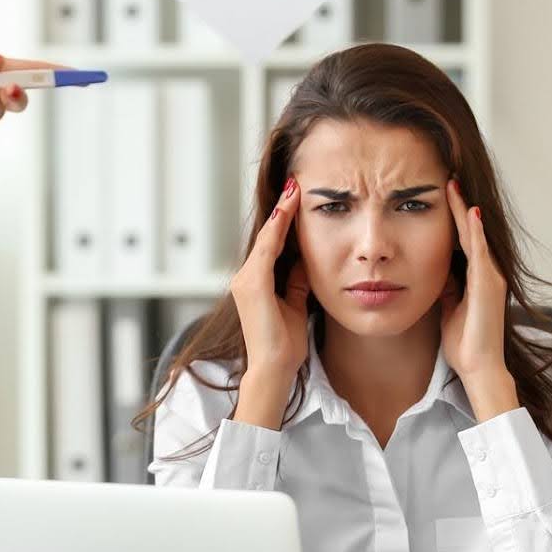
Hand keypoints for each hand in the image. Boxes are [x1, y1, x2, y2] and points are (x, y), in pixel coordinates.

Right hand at [229, 179, 310, 423]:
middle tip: (295, 183)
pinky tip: (287, 212)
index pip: (273, 244)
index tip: (296, 198)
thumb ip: (296, 282)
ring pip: (267, 238)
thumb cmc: (284, 344)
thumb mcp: (295, 304)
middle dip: (282, 209)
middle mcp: (246, 277)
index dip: (284, 220)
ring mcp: (246, 280)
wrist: (274, 368)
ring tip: (294, 190)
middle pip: (268, 236)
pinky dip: (277, 229)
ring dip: (281, 213)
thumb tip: (305, 260)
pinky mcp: (252, 285)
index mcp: (257, 282)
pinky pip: (267, 250)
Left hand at [440, 180, 518, 420]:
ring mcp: (491, 278)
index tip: (442, 193)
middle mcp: (488, 273)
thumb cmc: (464, 342)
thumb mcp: (449, 306)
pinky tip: (468, 213)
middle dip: (459, 204)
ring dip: (465, 210)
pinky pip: (481, 253)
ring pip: (476, 236)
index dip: (453, 216)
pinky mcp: (489, 285)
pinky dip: (474, 232)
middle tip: (449, 177)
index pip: (463, 239)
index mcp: (477, 277)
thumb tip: (434, 268)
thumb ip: (447, 285)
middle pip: (471, 231)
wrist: (479, 367)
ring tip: (454, 185)